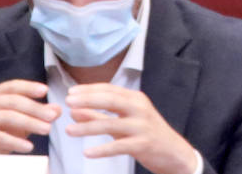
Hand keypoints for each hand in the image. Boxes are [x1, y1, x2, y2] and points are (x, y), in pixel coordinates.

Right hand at [0, 78, 59, 153]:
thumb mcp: (19, 123)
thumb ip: (37, 114)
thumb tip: (57, 109)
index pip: (13, 86)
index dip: (29, 87)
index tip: (45, 91)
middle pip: (13, 101)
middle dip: (36, 108)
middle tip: (52, 116)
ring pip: (8, 116)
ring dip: (30, 123)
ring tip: (46, 129)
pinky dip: (15, 141)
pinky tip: (29, 146)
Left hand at [66, 83, 200, 173]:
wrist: (174, 153)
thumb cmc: (146, 134)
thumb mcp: (123, 122)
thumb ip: (99, 116)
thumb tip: (74, 111)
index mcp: (135, 99)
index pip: (109, 89)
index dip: (89, 90)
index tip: (70, 92)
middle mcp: (140, 108)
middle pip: (110, 100)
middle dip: (87, 100)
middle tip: (67, 102)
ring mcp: (142, 126)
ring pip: (111, 124)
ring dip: (88, 127)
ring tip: (68, 130)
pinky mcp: (143, 144)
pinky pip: (119, 146)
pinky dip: (102, 149)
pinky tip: (87, 152)